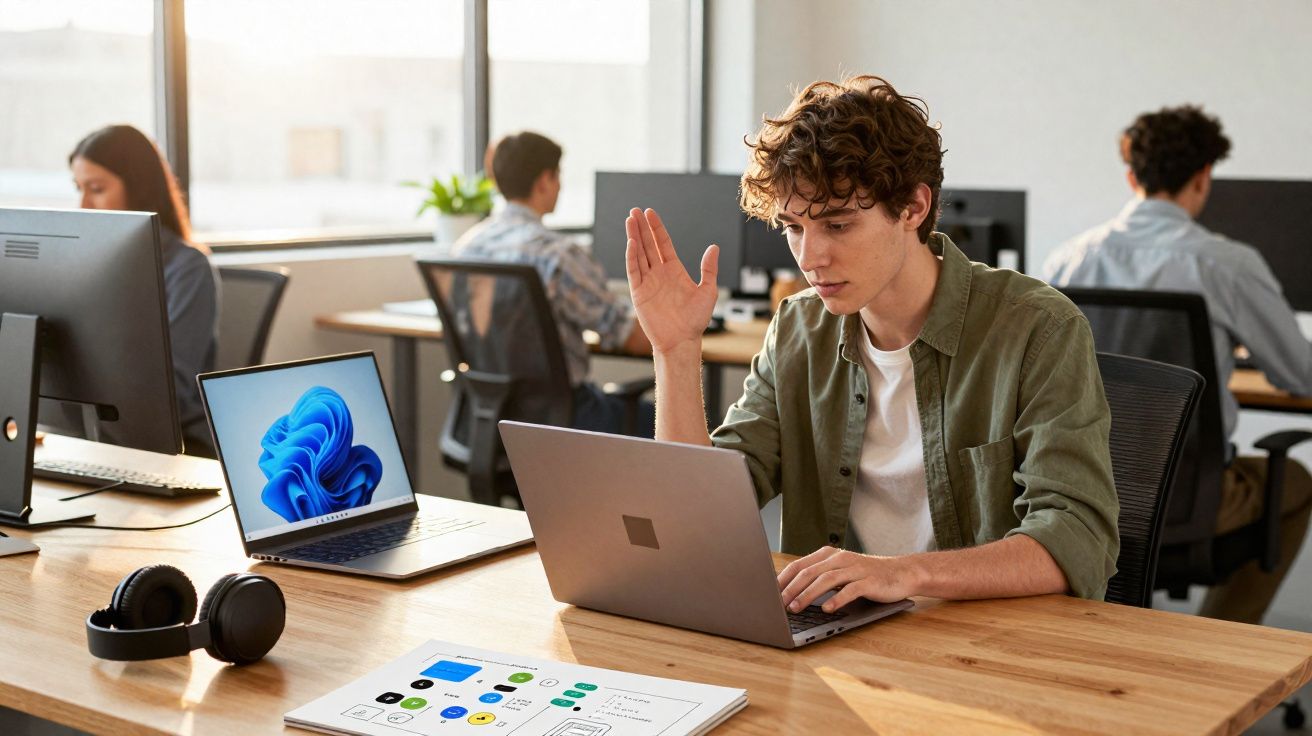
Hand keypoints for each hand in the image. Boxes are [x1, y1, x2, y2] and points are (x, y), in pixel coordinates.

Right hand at [625, 208, 718, 353]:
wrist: (681, 340)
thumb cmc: (695, 320)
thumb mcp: (708, 291)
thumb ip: (709, 269)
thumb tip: (714, 247)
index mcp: (674, 270)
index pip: (663, 243)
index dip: (656, 228)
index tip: (650, 213)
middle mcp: (659, 273)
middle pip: (648, 244)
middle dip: (642, 227)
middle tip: (635, 210)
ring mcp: (648, 282)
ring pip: (639, 254)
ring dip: (634, 237)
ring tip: (629, 220)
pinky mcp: (639, 293)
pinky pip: (634, 271)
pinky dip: (631, 257)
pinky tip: (631, 243)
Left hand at [777, 546, 923, 612]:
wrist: (901, 573)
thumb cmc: (866, 576)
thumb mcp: (840, 572)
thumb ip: (819, 577)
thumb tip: (790, 593)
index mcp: (829, 555)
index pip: (800, 565)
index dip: (783, 579)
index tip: (770, 594)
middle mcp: (840, 559)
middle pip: (809, 572)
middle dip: (791, 588)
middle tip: (778, 604)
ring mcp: (855, 569)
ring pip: (826, 580)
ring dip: (808, 595)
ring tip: (795, 608)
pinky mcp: (869, 581)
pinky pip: (849, 590)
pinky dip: (836, 599)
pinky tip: (826, 609)